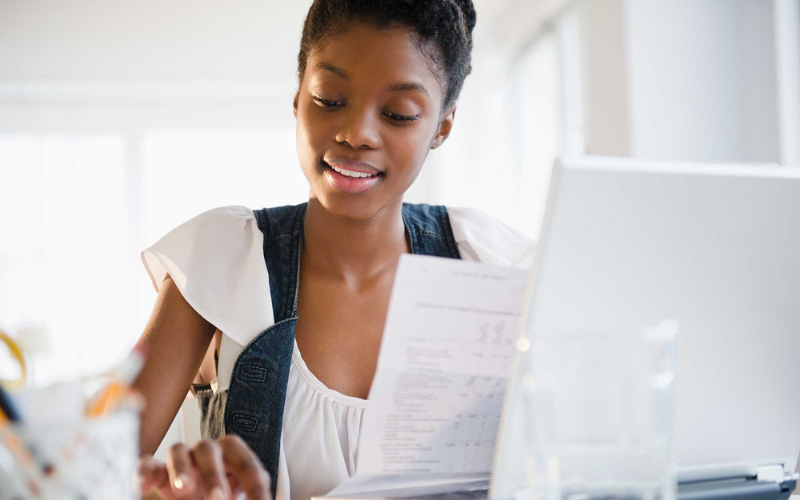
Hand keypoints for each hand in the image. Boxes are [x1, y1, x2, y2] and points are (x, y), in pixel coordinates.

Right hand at [138, 435, 271, 499]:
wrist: (200, 493)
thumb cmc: (226, 492)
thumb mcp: (241, 495)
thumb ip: (252, 497)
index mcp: (234, 454)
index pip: (247, 463)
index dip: (254, 483)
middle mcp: (208, 451)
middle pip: (210, 450)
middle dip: (214, 474)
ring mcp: (182, 458)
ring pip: (178, 451)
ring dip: (181, 469)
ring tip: (183, 491)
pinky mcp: (159, 471)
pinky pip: (147, 464)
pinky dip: (143, 471)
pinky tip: (140, 487)